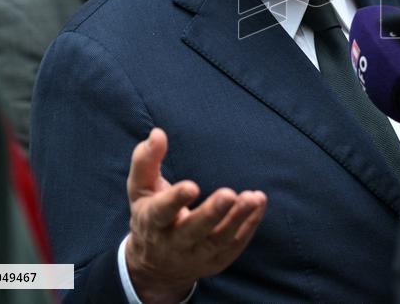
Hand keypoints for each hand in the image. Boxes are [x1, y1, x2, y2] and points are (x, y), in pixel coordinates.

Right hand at [124, 128, 266, 303]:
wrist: (156, 266)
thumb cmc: (150, 216)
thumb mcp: (141, 190)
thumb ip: (146, 161)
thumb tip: (158, 133)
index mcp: (152, 222)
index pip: (161, 212)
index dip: (175, 200)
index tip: (192, 186)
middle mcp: (173, 243)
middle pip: (193, 231)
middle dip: (212, 214)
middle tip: (229, 194)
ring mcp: (196, 255)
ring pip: (219, 240)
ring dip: (237, 219)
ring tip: (253, 198)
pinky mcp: (216, 261)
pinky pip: (235, 244)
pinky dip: (249, 224)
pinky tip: (258, 203)